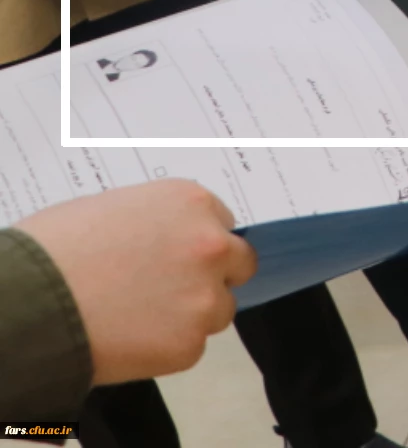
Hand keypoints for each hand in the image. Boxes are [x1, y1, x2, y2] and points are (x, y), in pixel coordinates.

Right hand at [17, 179, 255, 384]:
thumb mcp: (107, 209)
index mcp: (190, 203)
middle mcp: (210, 245)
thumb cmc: (50, 252)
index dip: (196, 243)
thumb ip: (153, 220)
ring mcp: (204, 296)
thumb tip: (160, 237)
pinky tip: (127, 340)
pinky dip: (165, 347)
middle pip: (238, 263)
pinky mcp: (190, 344)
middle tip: (171, 290)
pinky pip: (191, 346)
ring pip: (219, 309)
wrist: (27, 303)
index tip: (176, 257)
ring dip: (191, 315)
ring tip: (138, 318)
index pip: (221, 223)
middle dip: (211, 276)